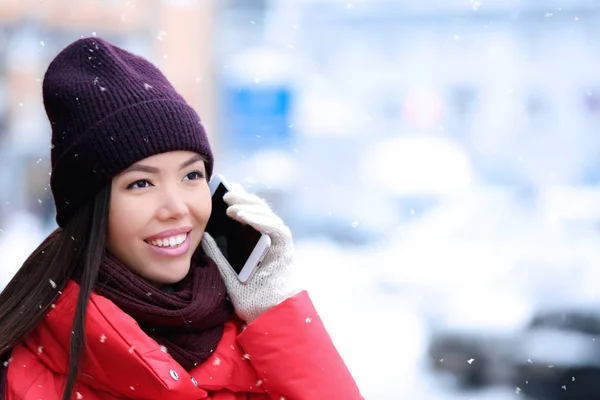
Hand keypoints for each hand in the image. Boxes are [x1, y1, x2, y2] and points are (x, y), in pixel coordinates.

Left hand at [201, 185, 298, 321]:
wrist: (266, 315)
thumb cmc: (249, 295)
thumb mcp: (226, 269)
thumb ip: (217, 252)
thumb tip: (201, 234)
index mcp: (258, 240)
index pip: (249, 213)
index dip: (238, 200)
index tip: (222, 192)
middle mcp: (271, 238)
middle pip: (258, 209)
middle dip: (242, 198)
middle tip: (225, 193)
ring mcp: (280, 242)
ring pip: (267, 214)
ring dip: (248, 207)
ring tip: (230, 206)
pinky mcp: (286, 248)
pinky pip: (275, 228)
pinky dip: (260, 219)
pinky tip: (244, 215)